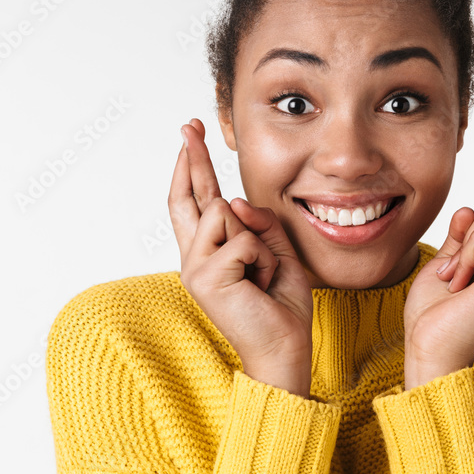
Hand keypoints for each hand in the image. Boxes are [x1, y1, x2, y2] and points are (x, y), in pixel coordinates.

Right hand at [169, 118, 312, 395]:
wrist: (284, 349)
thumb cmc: (281, 306)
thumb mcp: (278, 252)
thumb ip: (259, 224)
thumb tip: (237, 201)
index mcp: (209, 252)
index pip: (194, 202)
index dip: (191, 168)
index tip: (191, 137)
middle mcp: (194, 258)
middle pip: (189, 196)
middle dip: (193, 158)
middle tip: (190, 124)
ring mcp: (196, 268)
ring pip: (224, 213)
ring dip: (258, 241)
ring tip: (263, 274)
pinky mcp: (206, 277)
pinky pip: (243, 240)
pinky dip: (264, 258)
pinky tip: (263, 284)